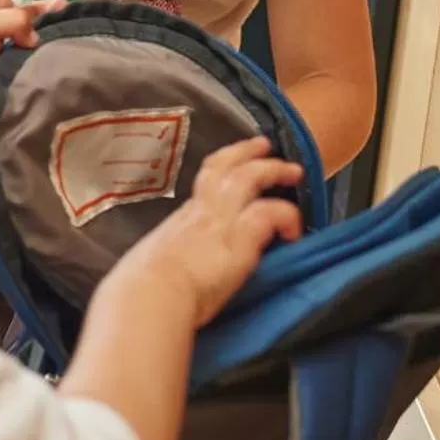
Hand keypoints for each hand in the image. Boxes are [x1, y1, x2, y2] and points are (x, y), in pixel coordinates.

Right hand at [117, 136, 304, 325]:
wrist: (153, 294)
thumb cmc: (145, 286)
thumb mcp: (155, 259)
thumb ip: (170, 255)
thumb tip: (169, 266)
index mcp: (183, 217)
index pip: (206, 180)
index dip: (224, 165)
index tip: (236, 160)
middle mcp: (203, 210)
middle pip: (225, 166)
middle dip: (247, 152)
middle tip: (265, 145)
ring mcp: (223, 219)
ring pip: (251, 177)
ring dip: (274, 170)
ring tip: (294, 171)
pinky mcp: (242, 236)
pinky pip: (273, 212)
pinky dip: (288, 216)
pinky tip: (294, 233)